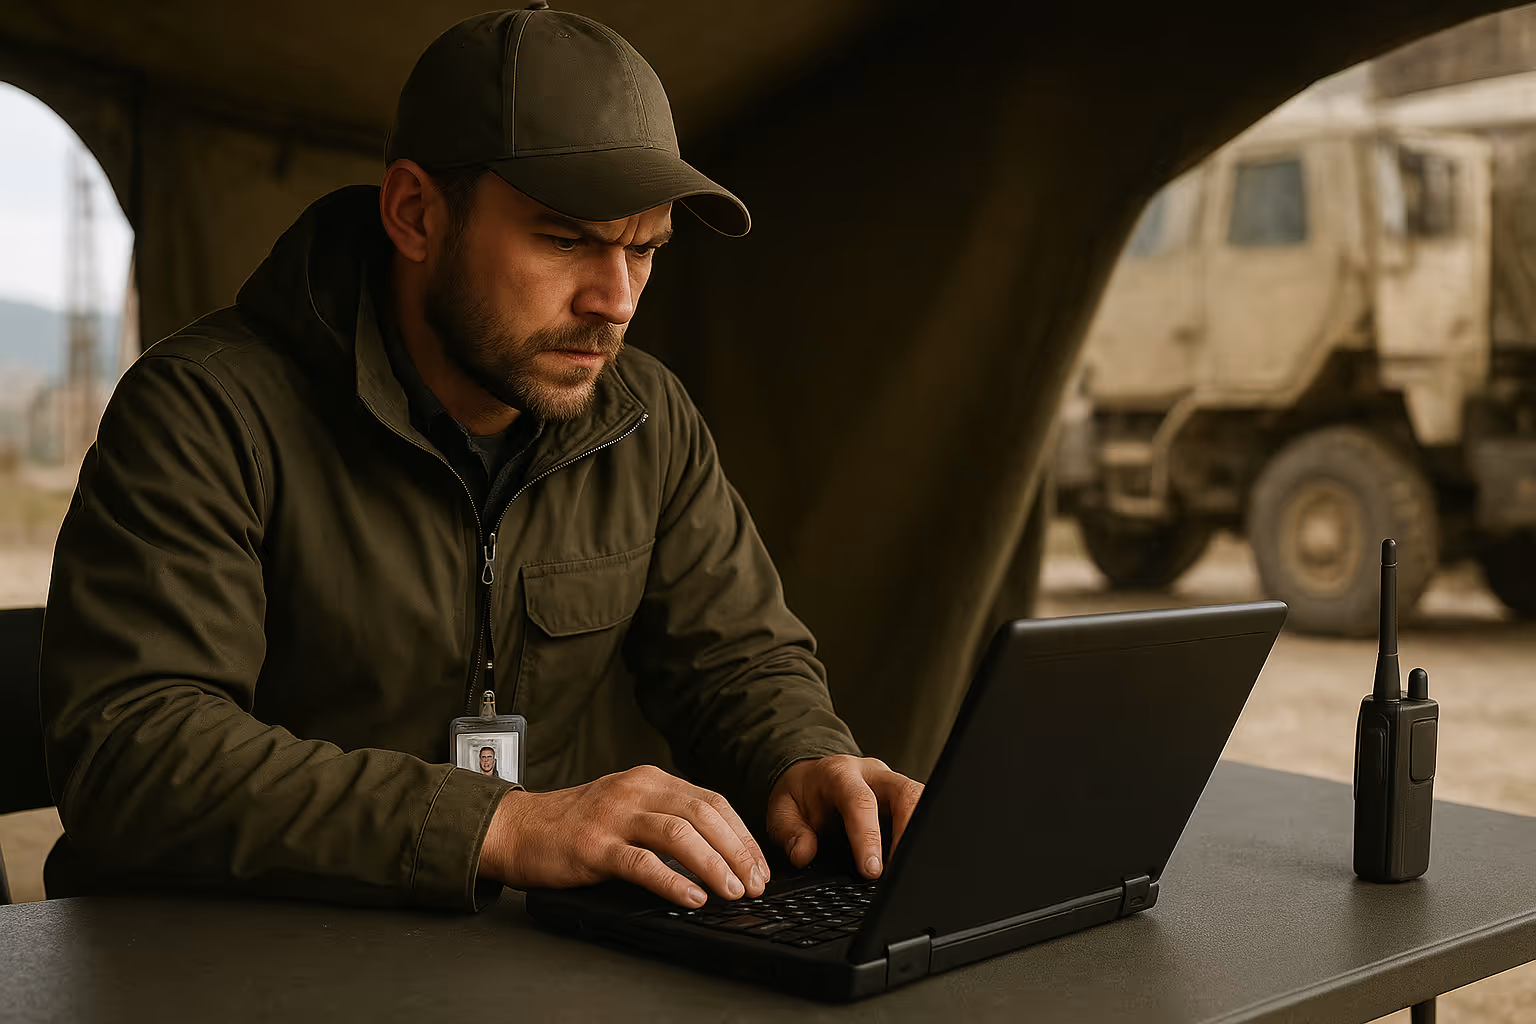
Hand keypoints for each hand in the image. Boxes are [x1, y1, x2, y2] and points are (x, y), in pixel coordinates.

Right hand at [478, 765, 768, 907]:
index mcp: (651, 779)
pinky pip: (642, 863)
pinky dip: (673, 882)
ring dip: (713, 865)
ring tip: (732, 891)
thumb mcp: (628, 805)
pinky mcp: (594, 845)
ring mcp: (614, 816)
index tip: (760, 865)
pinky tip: (692, 898)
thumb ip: (666, 816)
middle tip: (756, 884)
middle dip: (737, 852)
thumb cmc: (576, 823)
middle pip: (704, 815)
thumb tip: (720, 849)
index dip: (742, 835)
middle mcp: (636, 790)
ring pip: (679, 834)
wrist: (518, 828)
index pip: (713, 802)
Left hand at [766, 755, 924, 878]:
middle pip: (905, 792)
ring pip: (920, 799)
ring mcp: (891, 783)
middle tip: (903, 869)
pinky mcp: (903, 797)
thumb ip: (790, 831)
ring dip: (921, 832)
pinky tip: (914, 859)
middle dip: (910, 830)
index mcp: (839, 774)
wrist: (811, 776)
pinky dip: (921, 833)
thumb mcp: (782, 809)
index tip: (872, 870)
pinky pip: (922, 809)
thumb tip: (803, 855)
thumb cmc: (801, 794)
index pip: (860, 801)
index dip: (868, 836)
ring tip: (912, 868)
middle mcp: (872, 774)